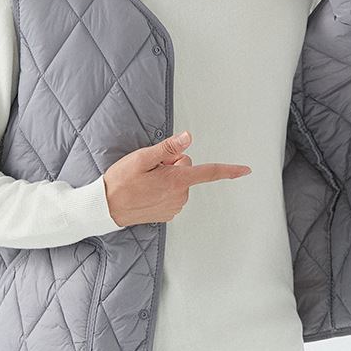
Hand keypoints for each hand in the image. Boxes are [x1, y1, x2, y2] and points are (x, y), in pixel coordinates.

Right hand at [102, 131, 251, 226]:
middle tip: (149, 169)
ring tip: (144, 182)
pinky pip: (173, 194)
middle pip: (187, 170)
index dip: (229, 171)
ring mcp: (174, 207)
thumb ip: (168, 148)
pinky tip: (146, 191)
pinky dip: (162, 190)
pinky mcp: (167, 214)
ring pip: (179, 182)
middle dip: (172, 165)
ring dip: (166, 178)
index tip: (246, 170)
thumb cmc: (121, 181)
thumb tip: (188, 137)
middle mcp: (179, 196)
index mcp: (176, 181)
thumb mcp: (142, 158)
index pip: (209, 173)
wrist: (105, 208)